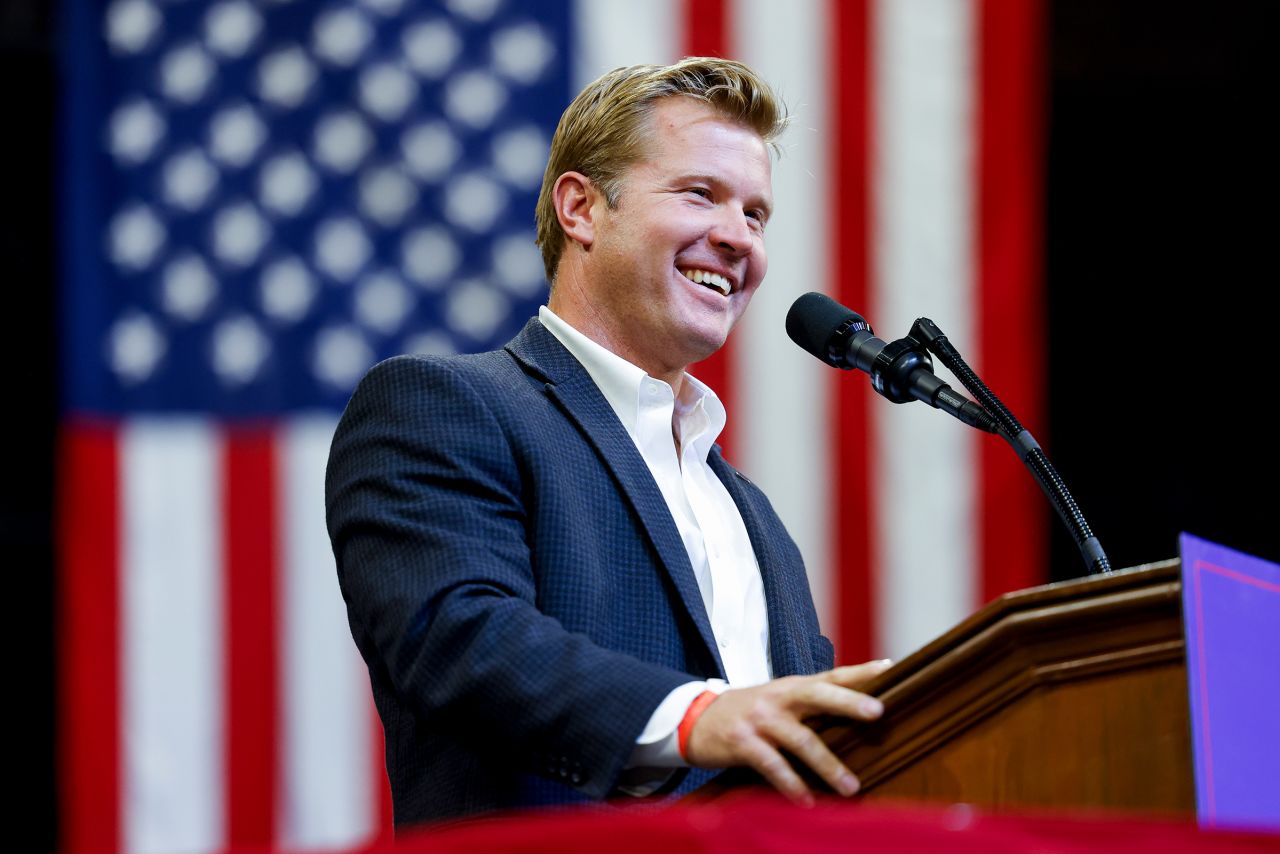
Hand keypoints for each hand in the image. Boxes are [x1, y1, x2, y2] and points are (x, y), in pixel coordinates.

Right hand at [683, 659, 891, 805]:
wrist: (695, 718)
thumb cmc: (748, 711)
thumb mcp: (778, 699)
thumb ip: (810, 703)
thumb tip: (855, 709)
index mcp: (791, 686)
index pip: (831, 675)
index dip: (860, 672)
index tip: (890, 668)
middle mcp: (778, 698)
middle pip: (818, 695)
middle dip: (848, 702)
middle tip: (878, 712)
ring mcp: (760, 719)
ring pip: (800, 739)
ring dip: (827, 765)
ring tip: (850, 787)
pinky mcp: (742, 742)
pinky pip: (772, 765)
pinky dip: (791, 784)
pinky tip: (806, 800)